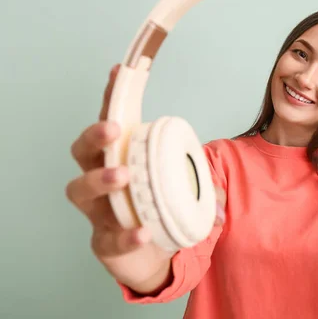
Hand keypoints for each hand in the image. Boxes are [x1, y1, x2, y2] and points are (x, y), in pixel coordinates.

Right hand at [65, 64, 226, 293]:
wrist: (156, 256)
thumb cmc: (161, 207)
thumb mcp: (178, 180)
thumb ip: (193, 162)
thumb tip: (225, 142)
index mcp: (120, 159)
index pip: (110, 124)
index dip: (111, 98)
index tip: (118, 72)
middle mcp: (101, 181)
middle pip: (82, 152)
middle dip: (94, 136)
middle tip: (114, 130)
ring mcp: (99, 213)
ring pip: (80, 191)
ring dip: (100, 180)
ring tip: (124, 176)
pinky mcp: (105, 243)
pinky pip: (108, 239)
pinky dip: (126, 235)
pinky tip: (142, 232)